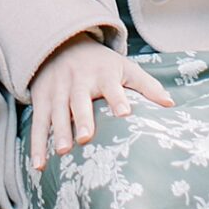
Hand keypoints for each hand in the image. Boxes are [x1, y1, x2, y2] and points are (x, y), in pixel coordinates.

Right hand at [26, 34, 174, 171]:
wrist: (62, 44)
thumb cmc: (101, 64)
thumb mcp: (125, 68)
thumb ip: (147, 86)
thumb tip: (171, 104)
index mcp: (102, 73)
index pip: (111, 86)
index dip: (118, 98)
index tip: (124, 113)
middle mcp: (78, 81)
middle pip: (79, 99)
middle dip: (82, 118)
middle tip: (86, 137)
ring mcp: (57, 90)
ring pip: (57, 112)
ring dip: (58, 131)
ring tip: (62, 151)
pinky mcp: (42, 100)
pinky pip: (38, 123)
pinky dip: (37, 144)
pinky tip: (38, 164)